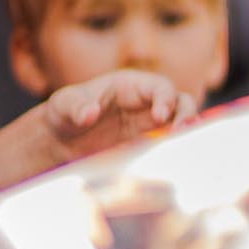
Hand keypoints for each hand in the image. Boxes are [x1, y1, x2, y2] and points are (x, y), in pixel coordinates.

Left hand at [43, 70, 196, 162]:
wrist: (61, 140)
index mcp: (131, 85)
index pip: (160, 87)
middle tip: (180, 132)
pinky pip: (168, 146)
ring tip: (183, 148)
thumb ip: (76, 107)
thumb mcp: (63, 105)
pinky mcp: (148, 145)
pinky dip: (175, 151)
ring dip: (186, 134)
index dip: (165, 99)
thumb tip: (89, 113)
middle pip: (180, 102)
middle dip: (186, 114)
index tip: (160, 116)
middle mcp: (147, 103)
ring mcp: (150, 125)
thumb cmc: (64, 113)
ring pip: (181, 124)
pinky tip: (173, 162)